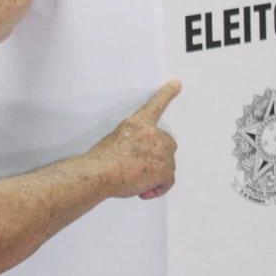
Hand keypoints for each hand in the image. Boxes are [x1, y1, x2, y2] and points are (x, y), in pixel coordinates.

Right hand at [90, 80, 180, 199]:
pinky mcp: (164, 168)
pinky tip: (144, 191)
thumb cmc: (101, 161)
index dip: (166, 94)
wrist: (100, 173)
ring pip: (168, 166)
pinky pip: (167, 181)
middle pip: (168, 144)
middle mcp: (152, 133)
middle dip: (159, 157)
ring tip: (136, 182)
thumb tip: (139, 161)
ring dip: (155, 176)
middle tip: (142, 169)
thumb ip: (132, 143)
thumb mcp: (115, 141)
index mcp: (137, 124)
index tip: (176, 84)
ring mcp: (160, 150)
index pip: (155, 105)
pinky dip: (158, 188)